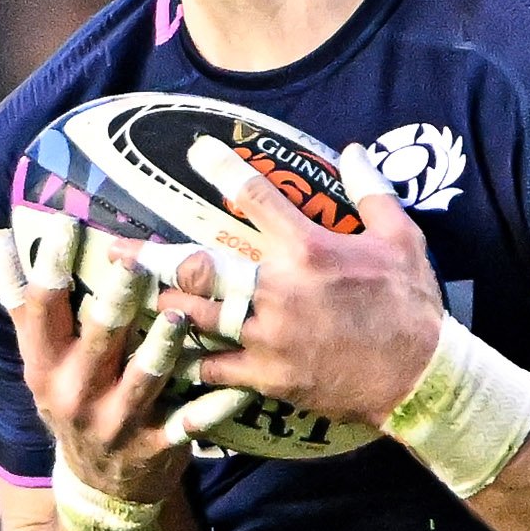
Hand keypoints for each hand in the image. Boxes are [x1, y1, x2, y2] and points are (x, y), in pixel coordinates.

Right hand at [0, 218, 200, 506]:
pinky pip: (188, 425)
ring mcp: (116, 422)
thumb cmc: (71, 399)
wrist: (97, 485)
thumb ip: (22, 300)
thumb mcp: (39, 358)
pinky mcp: (155, 446)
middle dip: (115, 302)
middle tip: (134, 264)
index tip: (65, 222)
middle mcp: (75, 392)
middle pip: (97, 339)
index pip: (40, 308)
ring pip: (143, 379)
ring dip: (162, 348)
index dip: (50, 266)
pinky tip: (236, 390)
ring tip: (180, 315)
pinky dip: (212, 409)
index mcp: (44, 363)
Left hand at [149, 144, 443, 432]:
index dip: (224, 168)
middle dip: (150, 257)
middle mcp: (278, 289)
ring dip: (157, 306)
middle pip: (200, 267)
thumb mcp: (402, 240)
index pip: (257, 196)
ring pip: (196, 317)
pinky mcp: (267, 375)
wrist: (420, 379)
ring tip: (120, 299)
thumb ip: (372, 193)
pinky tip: (158, 354)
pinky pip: (213, 367)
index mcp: (308, 249)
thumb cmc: (412, 306)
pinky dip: (185, 360)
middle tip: (110, 248)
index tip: (197, 151)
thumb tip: (353, 151)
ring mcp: (268, 335)